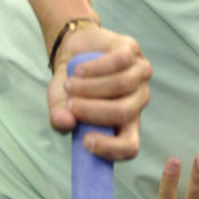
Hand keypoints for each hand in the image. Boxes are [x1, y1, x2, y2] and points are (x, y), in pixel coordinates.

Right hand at [47, 26, 151, 160]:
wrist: (73, 52)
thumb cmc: (72, 87)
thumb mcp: (60, 106)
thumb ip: (60, 118)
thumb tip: (65, 122)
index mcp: (125, 123)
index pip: (130, 146)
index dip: (112, 149)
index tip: (85, 141)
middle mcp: (137, 100)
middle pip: (124, 112)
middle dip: (93, 111)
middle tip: (70, 105)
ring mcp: (139, 74)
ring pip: (121, 85)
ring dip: (88, 87)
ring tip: (69, 85)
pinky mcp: (132, 50)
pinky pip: (119, 61)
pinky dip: (94, 67)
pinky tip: (79, 70)